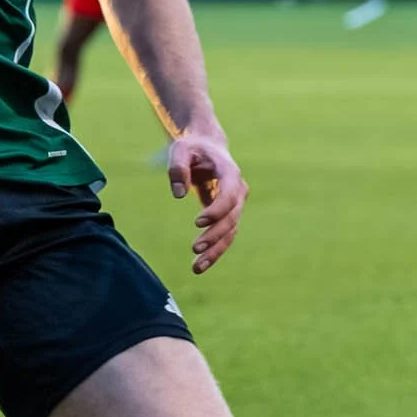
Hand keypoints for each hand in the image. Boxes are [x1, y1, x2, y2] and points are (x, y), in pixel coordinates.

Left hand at [166, 129, 247, 274]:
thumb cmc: (192, 148)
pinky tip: (200, 266)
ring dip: (216, 250)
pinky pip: (225, 236)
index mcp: (230, 173)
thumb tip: (179, 194)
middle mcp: (238, 191)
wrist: (207, 148)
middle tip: (195, 248)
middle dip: (215, 235)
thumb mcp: (180, 150)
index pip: (229, 196)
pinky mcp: (227, 215)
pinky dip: (214, 251)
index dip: (217, 210)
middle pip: (232, 218)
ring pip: (230, 232)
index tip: (197, 222)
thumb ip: (178, 168)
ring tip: (197, 267)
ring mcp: (235, 205)